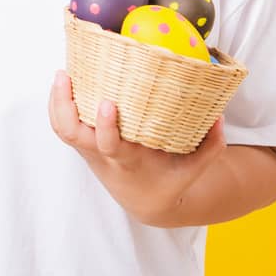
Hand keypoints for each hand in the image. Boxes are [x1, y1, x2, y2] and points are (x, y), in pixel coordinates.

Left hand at [48, 70, 226, 225]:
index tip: (109, 103)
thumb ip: (209, 147)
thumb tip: (218, 116)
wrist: (146, 201)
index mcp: (127, 162)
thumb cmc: (168, 180)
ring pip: (62, 128)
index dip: (105, 126)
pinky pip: (62, 125)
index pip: (110, 146)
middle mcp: (102, 155)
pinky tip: (63, 82)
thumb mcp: (192, 170)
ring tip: (62, 74)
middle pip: (71, 134)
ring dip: (57, 102)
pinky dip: (58, 104)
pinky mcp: (83, 143)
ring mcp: (89, 149)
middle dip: (65, 106)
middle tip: (66, 76)